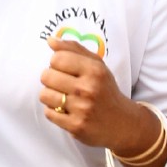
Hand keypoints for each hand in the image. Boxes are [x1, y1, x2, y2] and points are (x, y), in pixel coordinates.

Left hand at [39, 37, 152, 156]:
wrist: (121, 123)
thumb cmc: (105, 90)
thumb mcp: (97, 65)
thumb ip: (74, 49)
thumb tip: (50, 40)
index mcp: (94, 70)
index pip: (57, 58)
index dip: (56, 62)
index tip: (63, 68)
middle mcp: (88, 88)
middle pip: (46, 76)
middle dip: (50, 79)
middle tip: (61, 84)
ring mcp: (81, 108)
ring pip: (44, 95)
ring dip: (50, 96)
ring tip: (63, 97)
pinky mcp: (75, 126)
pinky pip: (49, 113)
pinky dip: (54, 111)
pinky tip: (66, 110)